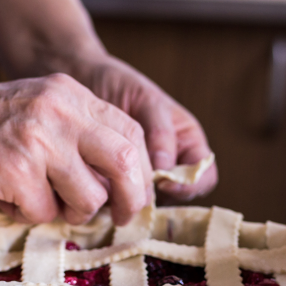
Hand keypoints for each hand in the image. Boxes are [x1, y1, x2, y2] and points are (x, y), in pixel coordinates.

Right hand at [0, 74, 150, 224]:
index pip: (133, 134)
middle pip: (127, 163)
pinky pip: (45, 213)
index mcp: (73, 95)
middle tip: (120, 218)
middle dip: (131, 199)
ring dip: (71, 213)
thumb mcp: (42, 110)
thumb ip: (80, 135)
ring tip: (43, 201)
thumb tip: (120, 185)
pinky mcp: (16, 170)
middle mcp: (62, 112)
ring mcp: (40, 140)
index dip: (142, 172)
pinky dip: (29, 214)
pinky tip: (8, 196)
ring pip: (89, 197)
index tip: (133, 196)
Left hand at [76, 55, 216, 201]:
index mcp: (187, 144)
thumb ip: (160, 132)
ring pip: (147, 204)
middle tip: (131, 186)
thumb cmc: (120, 85)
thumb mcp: (147, 100)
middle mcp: (169, 165)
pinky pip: (119, 202)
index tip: (163, 182)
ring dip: (131, 200)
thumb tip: (164, 171)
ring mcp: (141, 177)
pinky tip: (95, 183)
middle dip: (156, 196)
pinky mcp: (114, 184)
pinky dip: (110, 199)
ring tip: (108, 182)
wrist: (82, 81)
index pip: (203, 177)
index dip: (189, 185)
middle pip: (176, 198)